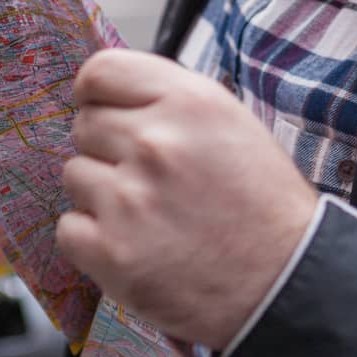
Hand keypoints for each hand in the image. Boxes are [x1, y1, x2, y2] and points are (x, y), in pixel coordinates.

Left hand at [57, 51, 320, 349]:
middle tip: (145, 177)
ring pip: (75, 175)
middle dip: (106, 148)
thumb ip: (169, 102)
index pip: (101, 72)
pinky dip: (93, 240)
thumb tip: (109, 95)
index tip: (101, 109)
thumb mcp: (230, 124)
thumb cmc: (262, 203)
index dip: (95, 93)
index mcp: (188, 102)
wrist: (287, 283)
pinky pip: (69, 228)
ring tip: (148, 215)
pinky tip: (134, 244)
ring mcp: (129, 199)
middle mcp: (155, 143)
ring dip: (100, 194)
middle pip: (84, 125)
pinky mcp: (112, 252)